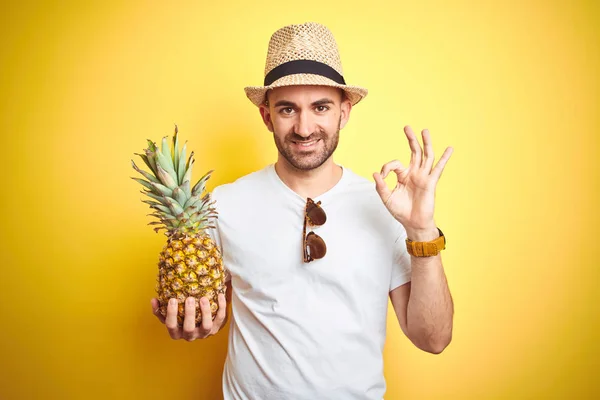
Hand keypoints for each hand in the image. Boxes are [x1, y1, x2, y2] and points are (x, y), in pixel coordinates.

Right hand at [151, 294, 226, 340]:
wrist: (200, 324)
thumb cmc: (181, 318)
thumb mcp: (169, 316)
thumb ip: (160, 310)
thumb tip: (153, 300)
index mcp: (177, 333)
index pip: (171, 326)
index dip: (171, 314)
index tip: (172, 299)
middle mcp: (190, 335)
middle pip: (189, 328)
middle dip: (189, 313)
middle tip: (189, 298)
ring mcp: (204, 333)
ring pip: (206, 326)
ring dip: (205, 312)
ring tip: (203, 298)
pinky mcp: (216, 329)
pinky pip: (220, 319)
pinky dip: (221, 307)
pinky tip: (219, 295)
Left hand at [373, 126, 452, 240]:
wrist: (412, 223)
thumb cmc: (400, 211)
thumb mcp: (387, 198)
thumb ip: (381, 186)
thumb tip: (375, 173)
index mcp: (403, 176)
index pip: (395, 164)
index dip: (386, 167)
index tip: (382, 175)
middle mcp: (414, 173)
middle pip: (414, 152)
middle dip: (411, 139)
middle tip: (407, 127)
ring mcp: (423, 177)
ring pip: (426, 156)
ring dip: (426, 143)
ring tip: (425, 131)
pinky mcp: (431, 182)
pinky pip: (438, 169)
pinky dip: (444, 158)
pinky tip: (449, 149)